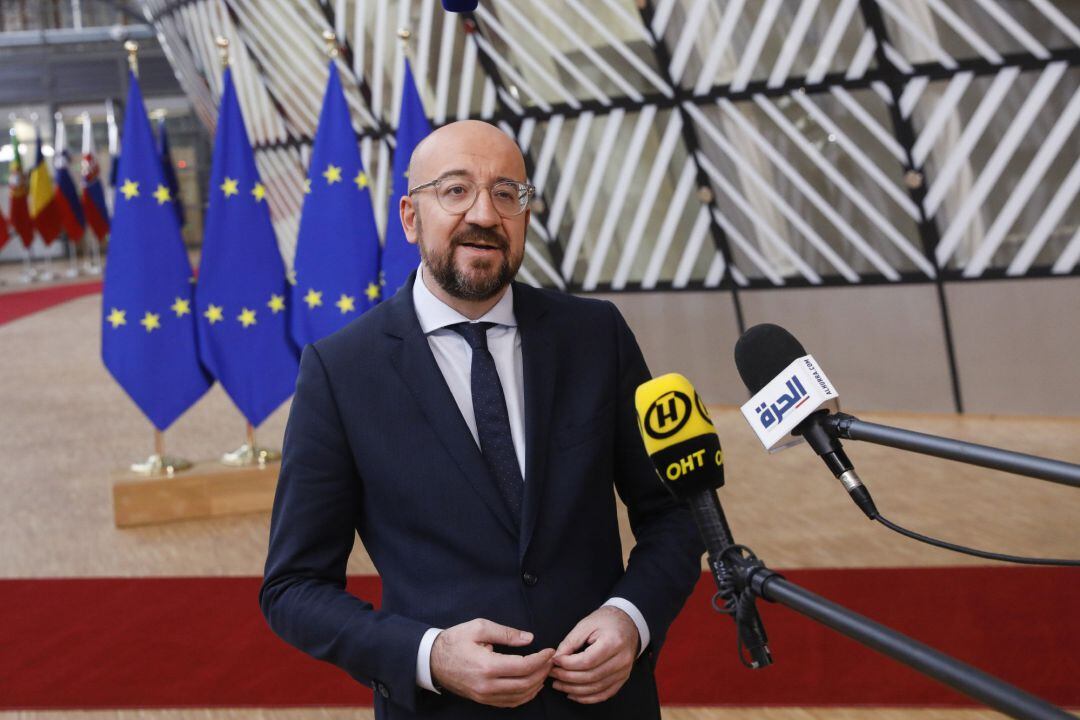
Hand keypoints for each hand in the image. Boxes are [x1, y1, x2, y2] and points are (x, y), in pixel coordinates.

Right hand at [430, 618, 553, 707]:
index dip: (541, 659)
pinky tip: (532, 685)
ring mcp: (485, 696)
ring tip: (544, 671)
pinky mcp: (483, 700)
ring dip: (536, 685)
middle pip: (525, 684)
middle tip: (550, 660)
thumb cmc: (455, 641)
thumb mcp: (479, 627)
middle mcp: (487, 685)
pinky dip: (524, 696)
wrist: (432, 660)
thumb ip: (506, 633)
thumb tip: (529, 638)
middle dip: (542, 672)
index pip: (524, 667)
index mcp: (487, 666)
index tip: (550, 651)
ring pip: (519, 696)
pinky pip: (509, 702)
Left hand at [550, 606, 638, 703]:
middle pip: (591, 676)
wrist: (627, 624)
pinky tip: (572, 694)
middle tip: (552, 673)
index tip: (554, 660)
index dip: (568, 664)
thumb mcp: (586, 625)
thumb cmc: (605, 621)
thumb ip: (570, 642)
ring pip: (596, 688)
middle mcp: (622, 659)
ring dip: (574, 690)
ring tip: (558, 684)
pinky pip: (604, 694)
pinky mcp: (622, 678)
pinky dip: (587, 698)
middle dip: (568, 678)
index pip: (587, 661)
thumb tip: (556, 659)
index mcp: (613, 642)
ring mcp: (624, 671)